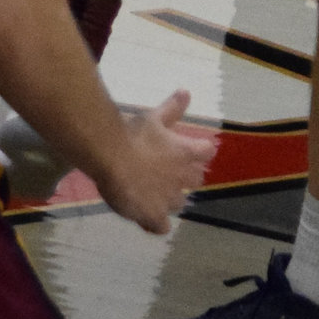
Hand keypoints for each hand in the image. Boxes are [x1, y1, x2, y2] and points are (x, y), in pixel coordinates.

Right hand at [95, 88, 210, 234]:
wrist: (111, 157)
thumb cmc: (133, 134)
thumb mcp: (153, 116)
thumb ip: (172, 108)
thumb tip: (187, 92)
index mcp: (186, 152)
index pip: (207, 152)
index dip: (201, 151)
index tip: (192, 150)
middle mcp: (182, 178)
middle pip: (196, 180)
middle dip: (186, 178)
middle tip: (169, 173)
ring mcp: (168, 199)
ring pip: (178, 204)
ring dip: (171, 200)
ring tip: (155, 195)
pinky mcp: (152, 215)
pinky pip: (161, 227)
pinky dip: (157, 225)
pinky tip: (148, 220)